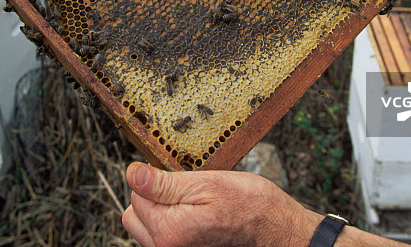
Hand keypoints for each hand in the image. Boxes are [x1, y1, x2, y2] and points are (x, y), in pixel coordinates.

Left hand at [122, 162, 318, 246]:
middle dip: (154, 197)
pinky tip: (198, 218)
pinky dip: (175, 223)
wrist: (278, 233)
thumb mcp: (208, 184)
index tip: (182, 177)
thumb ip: (163, 183)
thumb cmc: (250, 207)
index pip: (136, 192)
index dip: (158, 177)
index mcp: (168, 231)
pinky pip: (164, 236)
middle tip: (188, 191)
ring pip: (147, 226)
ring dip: (163, 212)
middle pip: (135, 213)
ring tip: (195, 206)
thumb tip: (132, 174)